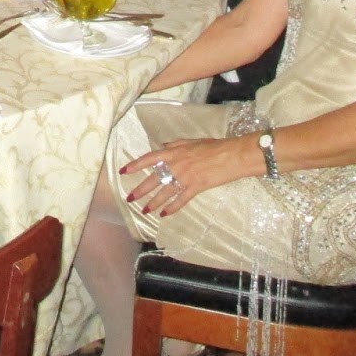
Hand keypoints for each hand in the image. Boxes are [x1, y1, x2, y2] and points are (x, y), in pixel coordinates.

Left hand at [120, 137, 246, 216]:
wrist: (232, 155)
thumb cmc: (213, 146)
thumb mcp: (191, 141)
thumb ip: (174, 144)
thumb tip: (161, 146)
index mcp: (174, 151)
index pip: (149, 158)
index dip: (135, 165)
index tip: (124, 171)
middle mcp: (176, 164)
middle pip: (154, 179)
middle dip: (140, 190)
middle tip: (130, 198)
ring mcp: (186, 177)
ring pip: (165, 192)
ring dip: (153, 202)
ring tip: (144, 210)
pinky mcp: (196, 187)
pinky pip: (181, 199)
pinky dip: (172, 207)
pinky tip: (164, 214)